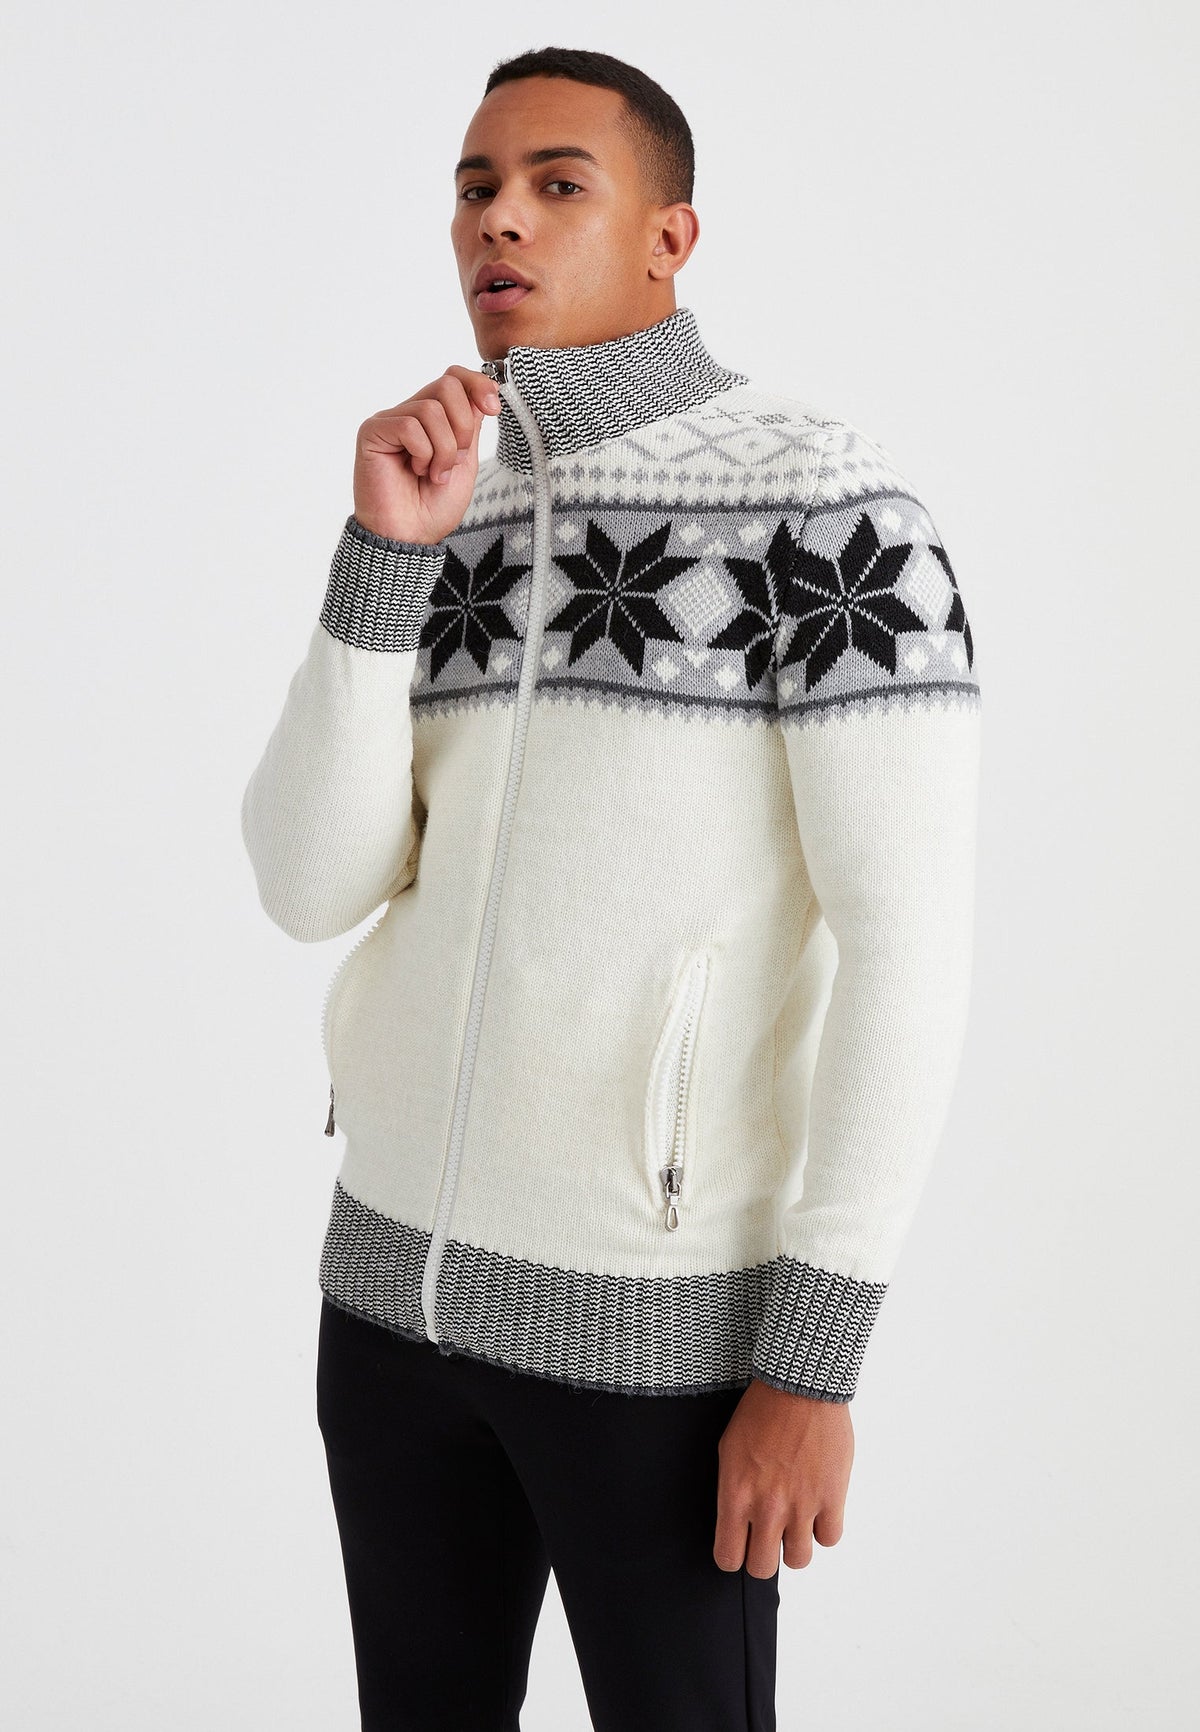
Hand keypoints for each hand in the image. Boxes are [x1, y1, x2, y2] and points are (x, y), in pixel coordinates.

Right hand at [352, 365, 501, 545]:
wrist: (409, 536)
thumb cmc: (433, 507)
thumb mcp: (466, 461)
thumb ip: (471, 425)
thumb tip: (483, 392)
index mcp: (433, 419)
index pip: (455, 377)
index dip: (478, 385)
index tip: (494, 408)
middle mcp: (411, 414)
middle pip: (447, 385)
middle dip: (463, 427)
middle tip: (454, 460)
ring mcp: (390, 421)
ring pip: (431, 409)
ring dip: (443, 449)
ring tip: (433, 474)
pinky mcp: (373, 432)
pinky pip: (410, 425)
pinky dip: (423, 453)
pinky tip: (415, 471)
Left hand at [713, 1378, 853, 1577]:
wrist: (799, 1385)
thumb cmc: (761, 1411)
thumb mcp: (729, 1449)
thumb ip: (732, 1490)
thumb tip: (736, 1521)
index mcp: (736, 1495)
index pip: (728, 1558)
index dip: (733, 1555)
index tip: (740, 1545)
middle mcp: (767, 1507)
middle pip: (762, 1568)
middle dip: (763, 1555)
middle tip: (768, 1536)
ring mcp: (802, 1505)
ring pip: (799, 1560)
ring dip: (796, 1545)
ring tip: (795, 1522)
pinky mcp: (832, 1497)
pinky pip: (829, 1538)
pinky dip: (824, 1528)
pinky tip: (818, 1508)